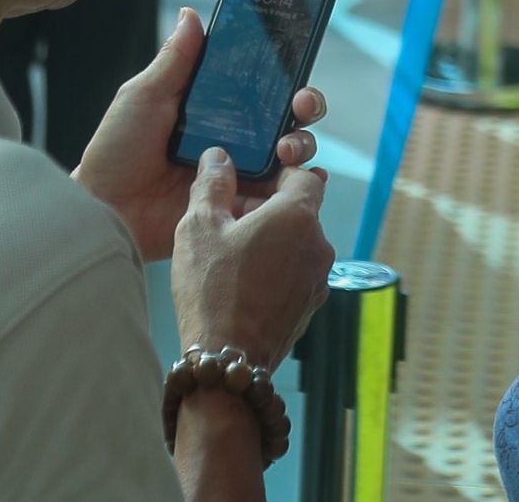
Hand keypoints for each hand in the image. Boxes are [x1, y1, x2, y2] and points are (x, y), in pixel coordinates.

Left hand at [76, 7, 327, 260]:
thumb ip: (175, 58)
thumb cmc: (117, 149)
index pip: (261, 86)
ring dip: (302, 145)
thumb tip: (192, 13)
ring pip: (290, 155)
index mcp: (214, 108)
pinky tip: (309, 182)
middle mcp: (233, 138)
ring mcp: (239, 173)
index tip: (296, 65)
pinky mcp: (238, 206)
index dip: (285, 76)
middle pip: (286, 117)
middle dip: (305, 107)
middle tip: (301, 107)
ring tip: (288, 150)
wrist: (106, 208)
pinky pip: (278, 199)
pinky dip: (300, 190)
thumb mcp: (145, 95)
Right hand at [173, 151, 333, 365]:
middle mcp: (319, 246)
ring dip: (272, 241)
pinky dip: (276, 269)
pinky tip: (243, 283)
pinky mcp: (310, 307)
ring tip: (232, 254)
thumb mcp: (199, 227)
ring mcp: (318, 280)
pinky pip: (296, 273)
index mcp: (298, 217)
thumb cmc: (212, 289)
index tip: (249, 183)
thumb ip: (211, 184)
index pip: (304, 175)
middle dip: (268, 209)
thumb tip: (217, 157)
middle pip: (300, 211)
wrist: (227, 361)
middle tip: (231, 220)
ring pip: (298, 244)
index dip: (277, 174)